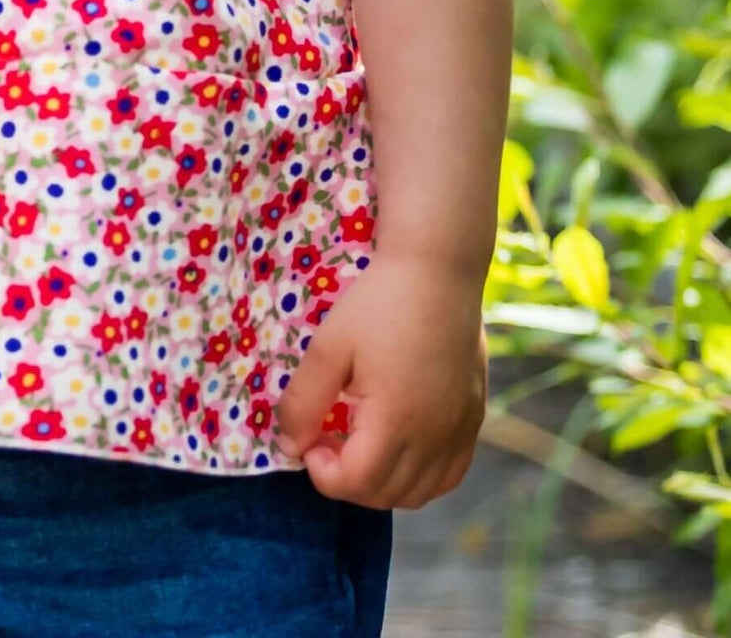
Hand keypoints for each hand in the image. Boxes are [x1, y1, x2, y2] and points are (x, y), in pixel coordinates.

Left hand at [274, 252, 486, 508]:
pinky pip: (451, 474)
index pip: (356, 483)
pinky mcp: (474, 418)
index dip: (322, 473)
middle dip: (348, 481)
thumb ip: (304, 401)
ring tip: (360, 445)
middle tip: (328, 442)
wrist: (437, 269)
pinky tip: (400, 451)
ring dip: (383, 485)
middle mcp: (434, 436)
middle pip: (386, 495)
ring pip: (420, 493)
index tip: (310, 441)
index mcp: (396, 420)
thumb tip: (289, 448)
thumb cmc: (378, 301)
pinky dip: (422, 479)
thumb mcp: (329, 345)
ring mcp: (459, 430)